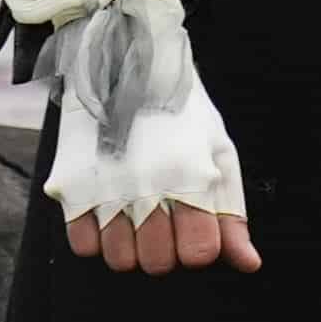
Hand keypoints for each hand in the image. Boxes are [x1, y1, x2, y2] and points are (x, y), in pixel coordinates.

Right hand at [30, 0, 253, 275]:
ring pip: (119, 259)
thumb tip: (248, 265)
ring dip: (128, 245)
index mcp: (192, 176)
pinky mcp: (72, 182)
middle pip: (156, 263)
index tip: (193, 229)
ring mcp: (107, 186)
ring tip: (134, 213)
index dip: (197, 248)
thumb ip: (232, 213)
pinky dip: (94, 235)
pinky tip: (106, 209)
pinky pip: (82, 244)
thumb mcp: (219, 151)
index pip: (197, 253)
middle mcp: (148, 187)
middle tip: (163, 220)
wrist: (126, 56)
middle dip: (163, 249)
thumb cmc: (181, 110)